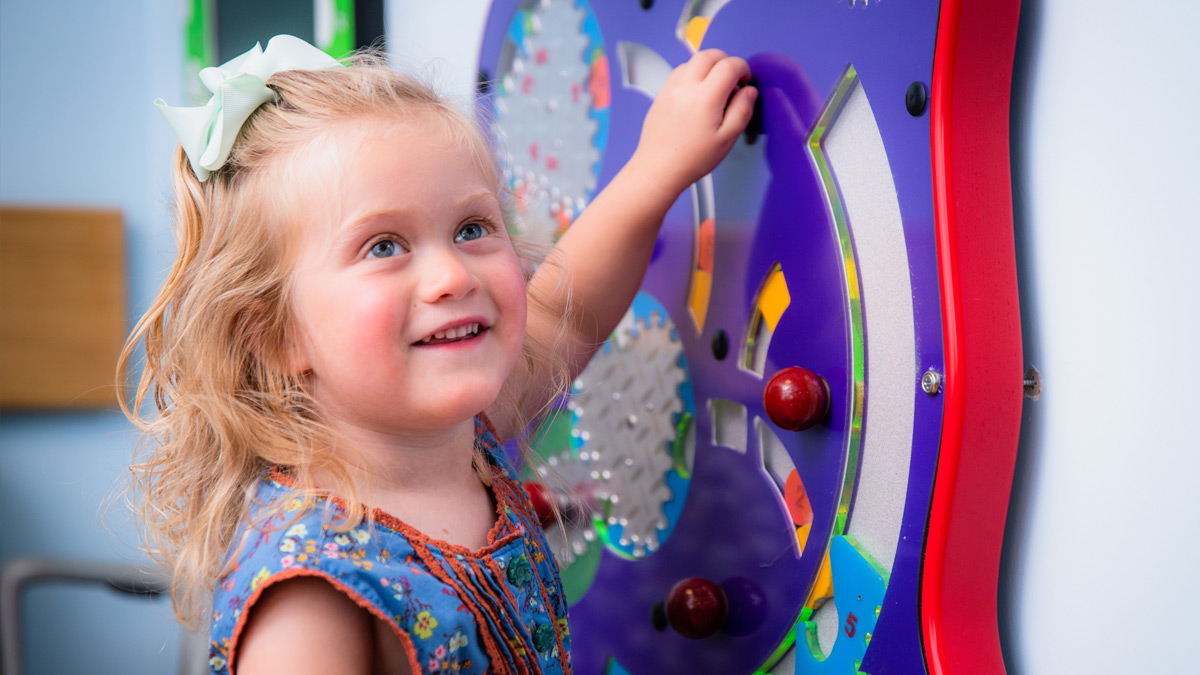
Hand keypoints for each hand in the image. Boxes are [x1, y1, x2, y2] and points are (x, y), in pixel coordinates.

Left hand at [627, 49, 756, 197]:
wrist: (658, 169)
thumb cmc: (692, 159)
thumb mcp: (727, 139)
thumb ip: (742, 111)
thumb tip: (749, 91)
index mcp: (705, 98)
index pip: (729, 65)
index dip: (743, 68)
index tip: (745, 81)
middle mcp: (686, 87)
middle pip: (709, 55)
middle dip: (726, 61)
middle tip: (732, 80)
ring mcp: (670, 88)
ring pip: (692, 61)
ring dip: (708, 66)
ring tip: (714, 87)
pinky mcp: (661, 94)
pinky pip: (679, 72)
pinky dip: (693, 73)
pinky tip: (697, 92)